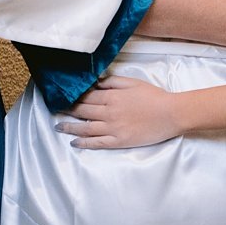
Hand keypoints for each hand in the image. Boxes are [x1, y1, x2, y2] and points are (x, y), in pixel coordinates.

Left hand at [58, 75, 183, 149]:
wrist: (170, 114)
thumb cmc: (153, 96)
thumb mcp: (132, 82)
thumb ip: (112, 81)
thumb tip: (95, 81)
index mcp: (111, 96)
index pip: (87, 96)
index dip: (73, 96)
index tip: (62, 96)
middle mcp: (108, 112)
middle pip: (83, 111)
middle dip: (67, 110)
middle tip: (55, 110)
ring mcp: (113, 128)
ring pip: (85, 128)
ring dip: (70, 127)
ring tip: (58, 127)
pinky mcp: (119, 141)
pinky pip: (97, 143)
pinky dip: (84, 142)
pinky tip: (75, 142)